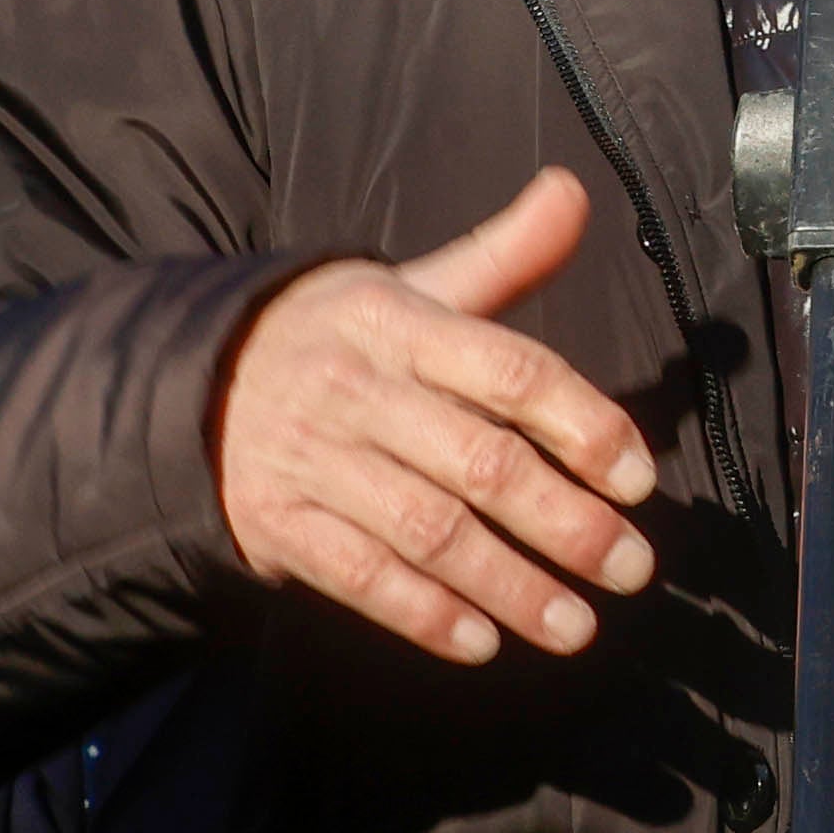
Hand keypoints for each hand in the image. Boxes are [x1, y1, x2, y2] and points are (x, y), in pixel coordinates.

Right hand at [214, 169, 659, 664]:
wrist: (197, 378)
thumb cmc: (341, 336)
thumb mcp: (413, 287)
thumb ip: (503, 256)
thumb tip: (573, 191)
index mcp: (401, 324)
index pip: (509, 371)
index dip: (582, 424)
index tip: (636, 478)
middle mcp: (358, 389)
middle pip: (481, 464)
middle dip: (565, 524)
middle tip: (632, 568)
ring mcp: (314, 459)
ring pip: (429, 531)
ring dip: (511, 585)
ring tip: (578, 625)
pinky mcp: (277, 521)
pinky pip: (359, 576)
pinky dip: (424, 613)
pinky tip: (483, 641)